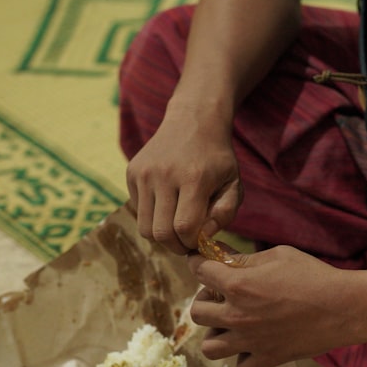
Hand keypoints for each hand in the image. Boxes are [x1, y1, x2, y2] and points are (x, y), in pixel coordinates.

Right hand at [126, 107, 242, 254]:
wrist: (193, 120)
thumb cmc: (217, 158)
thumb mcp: (234, 183)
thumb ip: (225, 213)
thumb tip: (204, 237)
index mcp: (193, 178)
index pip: (184, 228)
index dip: (192, 242)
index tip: (199, 241)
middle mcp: (164, 174)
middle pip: (160, 233)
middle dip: (175, 245)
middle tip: (186, 241)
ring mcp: (144, 173)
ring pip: (145, 228)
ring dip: (161, 235)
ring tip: (175, 227)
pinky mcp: (132, 172)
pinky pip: (138, 211)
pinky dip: (152, 216)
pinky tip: (166, 204)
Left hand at [187, 245, 362, 366]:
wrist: (344, 307)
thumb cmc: (313, 275)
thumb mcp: (277, 256)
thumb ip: (244, 259)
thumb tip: (219, 254)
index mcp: (237, 285)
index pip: (199, 271)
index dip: (199, 264)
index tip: (202, 263)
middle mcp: (237, 316)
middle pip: (197, 312)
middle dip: (205, 300)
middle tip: (221, 297)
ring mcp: (250, 342)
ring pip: (209, 347)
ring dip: (216, 334)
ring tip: (231, 325)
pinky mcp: (267, 359)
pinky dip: (243, 358)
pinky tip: (253, 345)